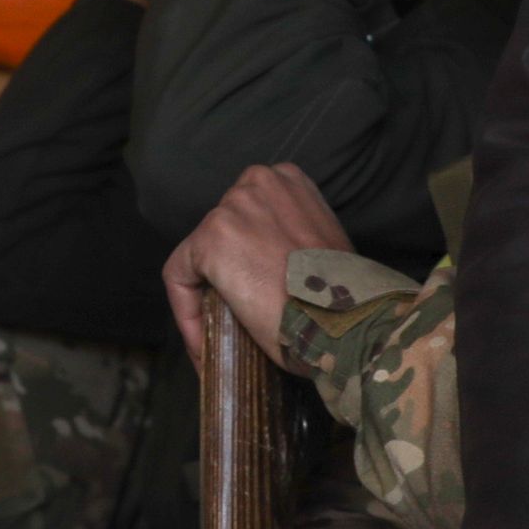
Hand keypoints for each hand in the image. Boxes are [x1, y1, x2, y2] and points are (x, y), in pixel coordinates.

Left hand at [163, 163, 354, 366]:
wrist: (348, 318)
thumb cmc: (346, 295)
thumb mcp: (325, 247)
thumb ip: (294, 241)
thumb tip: (273, 268)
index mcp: (288, 181)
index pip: (247, 220)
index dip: (244, 261)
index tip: (252, 299)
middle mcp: (257, 182)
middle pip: (222, 234)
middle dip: (225, 277)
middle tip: (235, 321)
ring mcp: (231, 209)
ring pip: (199, 257)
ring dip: (206, 299)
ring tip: (219, 341)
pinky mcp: (210, 240)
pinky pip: (180, 278)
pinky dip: (186, 314)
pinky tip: (204, 347)